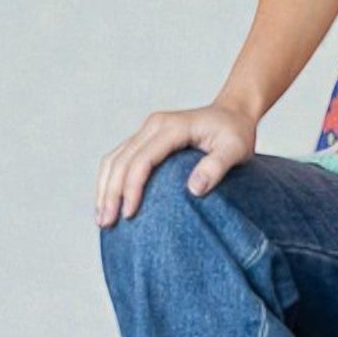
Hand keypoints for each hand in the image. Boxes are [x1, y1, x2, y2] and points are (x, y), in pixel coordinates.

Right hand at [95, 104, 257, 224]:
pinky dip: (110, 180)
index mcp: (171, 127)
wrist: (233, 113)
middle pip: (121, 160)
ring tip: (101, 218)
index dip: (132, 188)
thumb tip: (193, 189)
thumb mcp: (235, 149)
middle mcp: (153, 125)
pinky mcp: (145, 138)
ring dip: (104, 188)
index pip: (142, 160)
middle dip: (111, 193)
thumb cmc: (235, 133)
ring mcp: (147, 130)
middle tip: (107, 224)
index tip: (130, 215)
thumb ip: (217, 167)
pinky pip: (120, 158)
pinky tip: (108, 202)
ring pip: (114, 159)